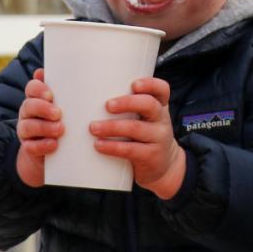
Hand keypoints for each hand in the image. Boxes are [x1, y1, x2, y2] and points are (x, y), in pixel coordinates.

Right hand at [14, 68, 62, 187]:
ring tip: (60, 129)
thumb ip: (66, 90)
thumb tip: (64, 71)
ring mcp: (26, 131)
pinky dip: (42, 145)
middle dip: (42, 108)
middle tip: (58, 113)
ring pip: (28, 126)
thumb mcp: (66, 104)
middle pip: (28, 106)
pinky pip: (30, 146)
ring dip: (44, 127)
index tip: (51, 95)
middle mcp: (27, 113)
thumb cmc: (63, 121)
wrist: (54, 151)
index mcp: (36, 99)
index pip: (31, 88)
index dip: (39, 89)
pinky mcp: (29, 148)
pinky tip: (54, 144)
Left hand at [89, 77, 186, 199]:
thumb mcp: (146, 118)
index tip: (134, 84)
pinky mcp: (151, 156)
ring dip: (112, 127)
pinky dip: (112, 146)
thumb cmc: (145, 135)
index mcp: (159, 106)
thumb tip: (89, 96)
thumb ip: (129, 107)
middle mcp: (161, 120)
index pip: (161, 89)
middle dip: (127, 103)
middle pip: (149, 105)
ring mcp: (158, 138)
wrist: (164, 166)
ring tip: (93, 127)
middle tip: (107, 105)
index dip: (150, 84)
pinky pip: (131, 150)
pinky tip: (99, 145)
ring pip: (136, 128)